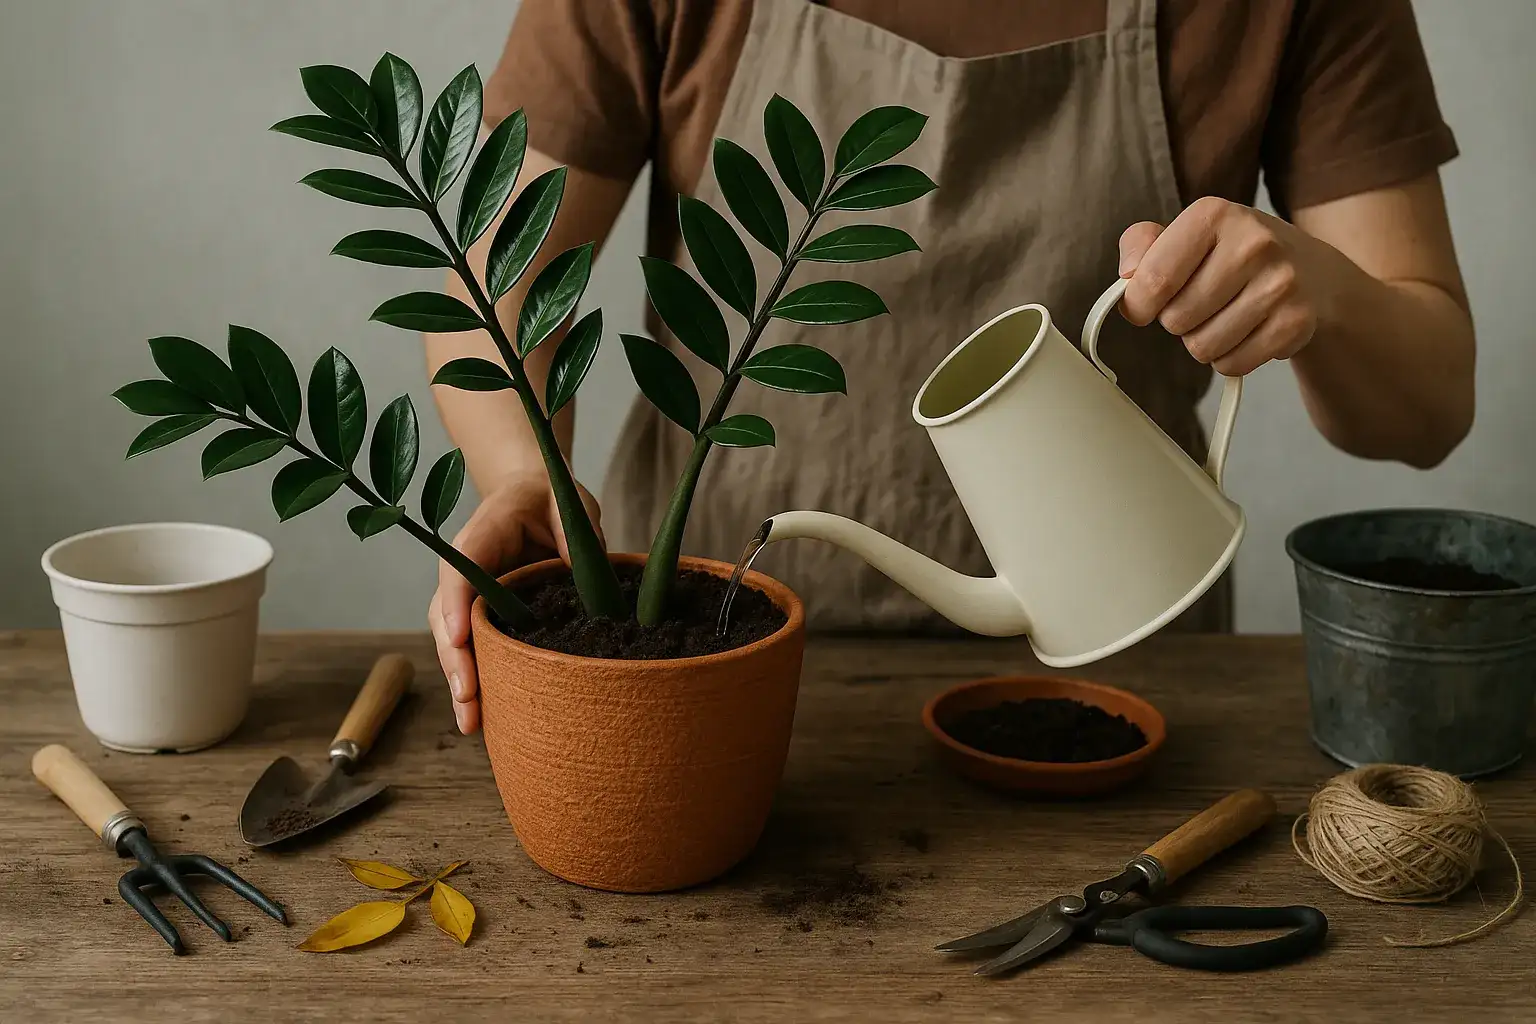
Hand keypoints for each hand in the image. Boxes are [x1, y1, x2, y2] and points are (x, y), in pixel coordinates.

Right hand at [428, 472, 602, 733]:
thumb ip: (571, 534)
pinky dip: (477, 680)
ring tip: (472, 723)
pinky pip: (474, 649)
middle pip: (449, 619)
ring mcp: (470, 597)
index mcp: (481, 537)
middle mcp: (465, 571)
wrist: (531, 493)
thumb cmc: (547, 495)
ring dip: (462, 682)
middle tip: (468, 701)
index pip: (460, 573)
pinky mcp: (485, 615)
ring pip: (455, 643)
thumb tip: (581, 576)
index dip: (456, 606)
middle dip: (457, 662)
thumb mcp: (564, 501)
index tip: (459, 639)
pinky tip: (483, 717)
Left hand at [1118, 197, 1344, 375]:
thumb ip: (1141, 245)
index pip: (1153, 279)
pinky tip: (1248, 331)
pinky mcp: (1296, 321)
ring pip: (1203, 348)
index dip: (1138, 305)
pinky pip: (1233, 364)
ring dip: (1204, 342)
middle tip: (1201, 304)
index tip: (1144, 305)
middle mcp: (1253, 243)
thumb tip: (1128, 276)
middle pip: (1176, 320)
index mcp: (1214, 215)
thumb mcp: (1186, 234)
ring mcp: (1280, 283)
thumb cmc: (1230, 256)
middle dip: (1178, 321)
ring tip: (1225, 316)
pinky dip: (1231, 357)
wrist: (1313, 274)